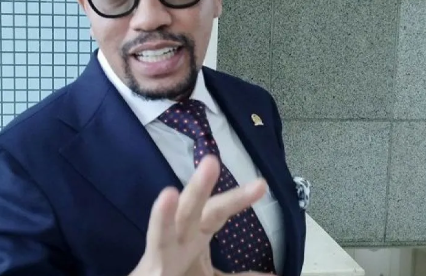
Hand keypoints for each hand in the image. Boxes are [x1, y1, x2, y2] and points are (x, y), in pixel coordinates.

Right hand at [130, 155, 268, 275]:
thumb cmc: (182, 271)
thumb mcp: (212, 274)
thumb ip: (240, 275)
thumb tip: (273, 275)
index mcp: (196, 234)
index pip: (217, 213)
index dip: (237, 199)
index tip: (261, 185)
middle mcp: (178, 238)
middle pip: (189, 211)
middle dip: (199, 188)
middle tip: (211, 161)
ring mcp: (160, 253)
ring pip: (162, 233)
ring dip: (163, 214)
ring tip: (168, 194)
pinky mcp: (152, 270)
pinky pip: (154, 260)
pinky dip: (152, 245)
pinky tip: (154, 252)